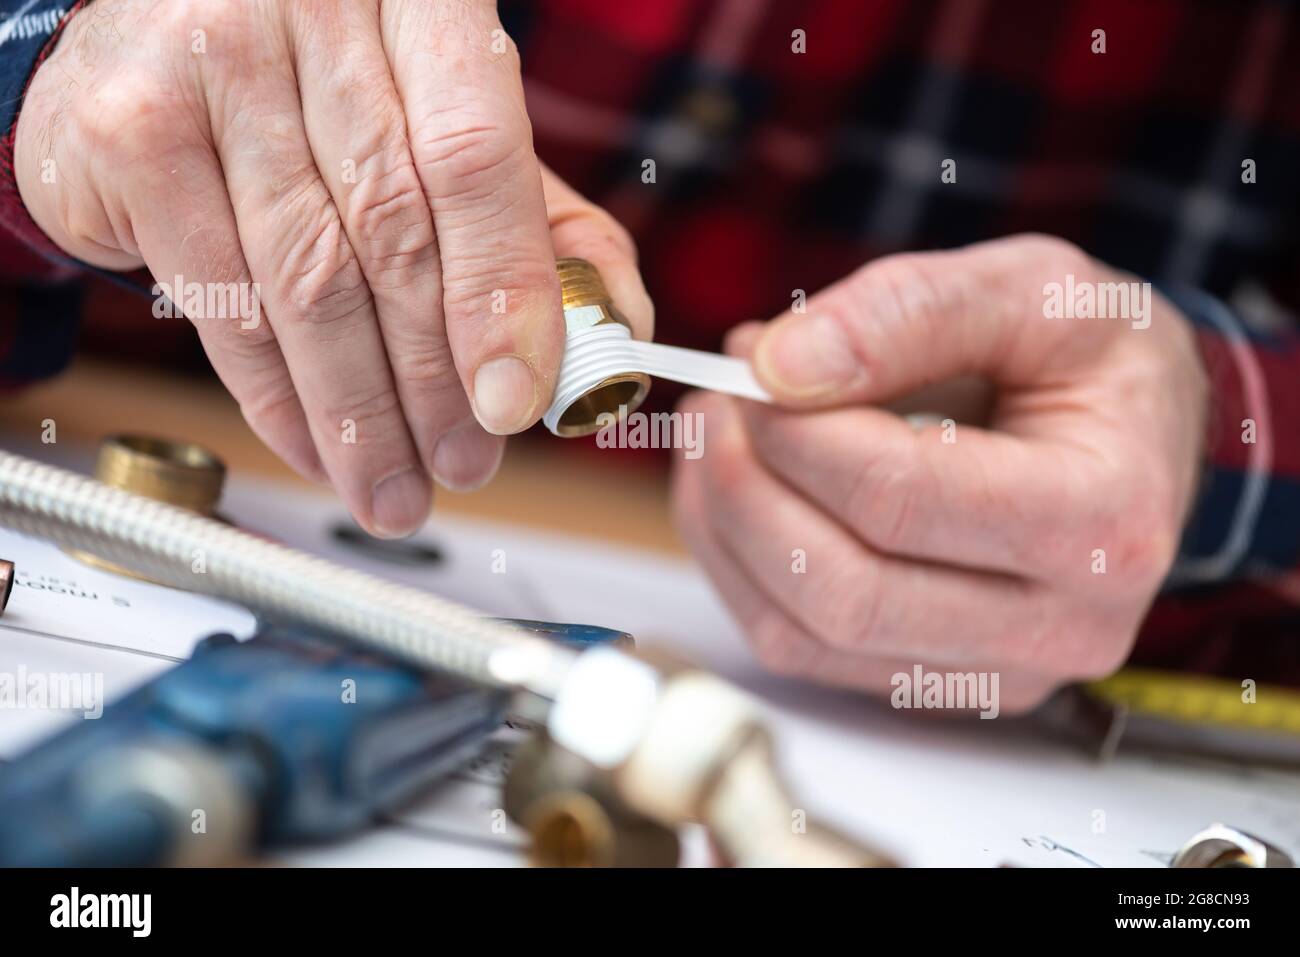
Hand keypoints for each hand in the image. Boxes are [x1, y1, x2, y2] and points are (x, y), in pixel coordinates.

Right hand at [15, 0, 649, 535]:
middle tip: (464, 464)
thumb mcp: (457, 129)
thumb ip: (544, 224)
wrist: (167, 19)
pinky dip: (275, 395)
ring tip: (395, 484)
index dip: (502, 292)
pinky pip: (221, 300)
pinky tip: (317, 447)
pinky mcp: (130, 132)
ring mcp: (207, 64)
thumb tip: (612, 335)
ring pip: (305, 279)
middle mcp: (310, 12)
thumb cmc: (333, 82)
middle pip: (391, 232)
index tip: (517, 400)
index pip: (474, 158)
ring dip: (359, 411)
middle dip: (434, 380)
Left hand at [672, 235, 1207, 712]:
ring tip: (718, 434)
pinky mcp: (938, 684)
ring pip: (803, 633)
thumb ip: (908, 311)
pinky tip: (737, 492)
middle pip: (843, 588)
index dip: (797, 430)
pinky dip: (741, 567)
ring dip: (728, 527)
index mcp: (1102, 521)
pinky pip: (799, 648)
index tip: (754, 364)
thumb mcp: (1032, 287)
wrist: (1141, 438)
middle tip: (720, 401)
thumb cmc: (1094, 357)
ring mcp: (997, 673)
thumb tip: (777, 366)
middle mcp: (1061, 626)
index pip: (899, 496)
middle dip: (748, 485)